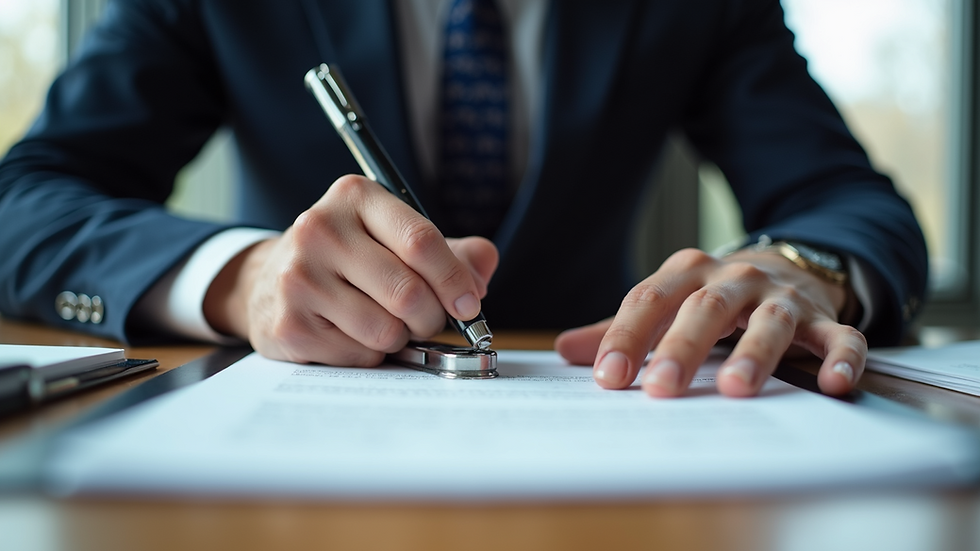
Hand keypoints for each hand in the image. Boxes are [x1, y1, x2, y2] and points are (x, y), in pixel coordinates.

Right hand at [203, 175, 498, 365]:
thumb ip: (452, 251)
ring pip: (385, 330)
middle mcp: (319, 229)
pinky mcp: (289, 324)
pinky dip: (369, 355)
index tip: (470, 304)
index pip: (420, 241)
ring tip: (384, 323)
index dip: (455, 280)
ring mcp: (298, 278)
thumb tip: (483, 269)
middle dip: (431, 317)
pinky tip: (351, 334)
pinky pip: (359, 356)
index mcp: (355, 197)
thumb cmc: (350, 259)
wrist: (269, 281)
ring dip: (399, 338)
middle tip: (428, 320)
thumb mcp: (397, 238)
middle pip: (407, 293)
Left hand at [554, 248, 865, 396]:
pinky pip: (839, 336)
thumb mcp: (668, 302)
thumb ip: (622, 328)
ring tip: (737, 389)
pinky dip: (841, 357)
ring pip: (768, 321)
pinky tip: (835, 385)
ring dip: (754, 353)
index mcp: (687, 273)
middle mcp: (733, 278)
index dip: (627, 337)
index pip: (648, 300)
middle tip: (660, 388)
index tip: (608, 379)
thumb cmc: (715, 296)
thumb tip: (563, 351)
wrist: (788, 266)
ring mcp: (780, 298)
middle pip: (704, 308)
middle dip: (680, 347)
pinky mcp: (824, 317)